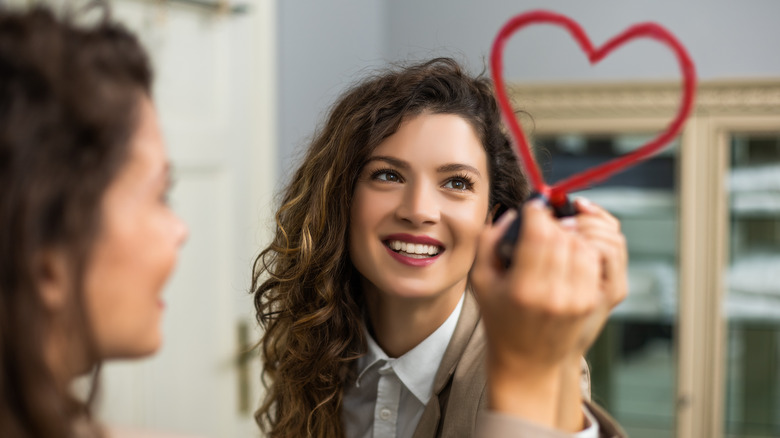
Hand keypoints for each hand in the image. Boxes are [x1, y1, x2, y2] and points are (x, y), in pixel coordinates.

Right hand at [470, 198, 622, 429]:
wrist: (526, 361)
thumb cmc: (499, 318)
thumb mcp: (481, 280)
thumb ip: (489, 241)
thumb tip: (515, 215)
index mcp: (522, 288)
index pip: (538, 234)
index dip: (536, 212)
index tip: (531, 208)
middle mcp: (552, 295)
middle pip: (561, 237)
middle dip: (551, 222)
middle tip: (541, 223)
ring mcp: (575, 299)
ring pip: (581, 245)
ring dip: (568, 235)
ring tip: (554, 237)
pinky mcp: (589, 302)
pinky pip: (593, 260)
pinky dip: (582, 249)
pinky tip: (568, 252)